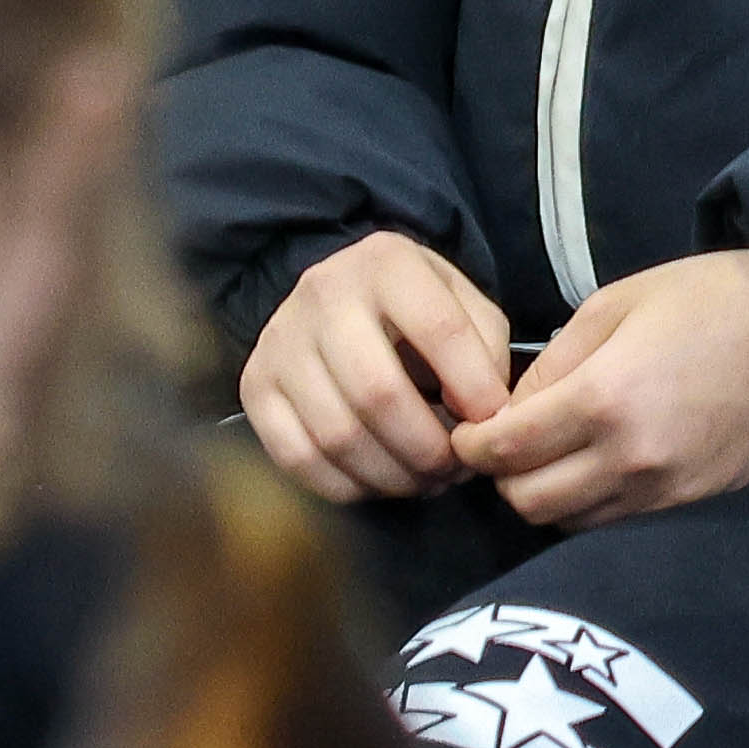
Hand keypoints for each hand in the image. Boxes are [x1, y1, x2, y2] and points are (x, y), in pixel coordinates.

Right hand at [236, 231, 511, 502]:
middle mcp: (323, 294)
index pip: (440, 330)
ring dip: (392, 475)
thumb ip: (485, 347)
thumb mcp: (460, 300)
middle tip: (454, 469)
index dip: (475, 389)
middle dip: (428, 448)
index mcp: (387, 262)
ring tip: (423, 479)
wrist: (334, 297)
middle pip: (378, 393)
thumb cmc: (410, 309)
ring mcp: (280, 342)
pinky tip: (378, 480)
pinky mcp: (255, 387)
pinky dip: (347, 485)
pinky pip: (298, 458)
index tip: (493, 424)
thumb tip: (484, 414)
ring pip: (338, 435)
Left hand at [457, 246, 748, 527]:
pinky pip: (615, 524)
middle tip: (505, 446)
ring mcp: (664, 491)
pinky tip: (595, 470)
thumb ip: (554, 362)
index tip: (467, 433)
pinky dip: (590, 506)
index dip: (471, 446)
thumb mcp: (616, 302)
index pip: (505, 451)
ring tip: (550, 458)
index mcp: (604, 400)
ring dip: (546, 496)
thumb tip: (514, 410)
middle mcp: (629, 459)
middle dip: (503, 477)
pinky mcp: (693, 505)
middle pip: (528, 502)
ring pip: (568, 523)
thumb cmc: (711, 299)